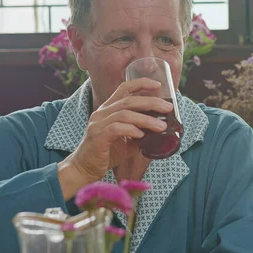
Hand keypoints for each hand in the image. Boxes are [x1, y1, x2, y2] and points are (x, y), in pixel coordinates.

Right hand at [57, 78, 173, 199]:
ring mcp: (98, 124)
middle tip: (168, 107)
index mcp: (108, 109)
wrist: (84, 170)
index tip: (158, 85)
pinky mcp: (97, 137)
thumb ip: (140, 132)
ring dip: (146, 119)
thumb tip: (160, 128)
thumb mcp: (127, 141)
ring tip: (161, 126)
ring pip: (125, 114)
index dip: (141, 83)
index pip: (124, 88)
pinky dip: (131, 130)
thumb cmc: (106, 154)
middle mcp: (102, 113)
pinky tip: (142, 135)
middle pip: (129, 100)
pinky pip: (116, 128)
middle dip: (151, 102)